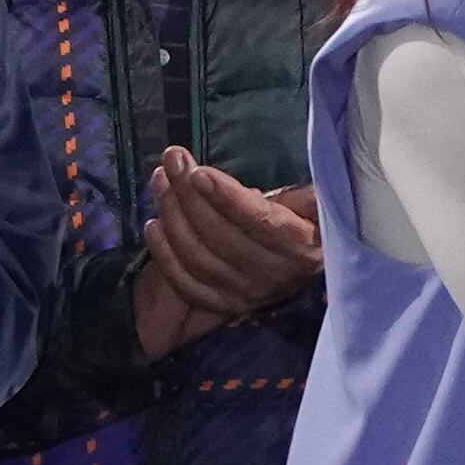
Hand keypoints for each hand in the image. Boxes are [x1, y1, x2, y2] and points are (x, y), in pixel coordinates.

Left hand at [132, 146, 327, 354]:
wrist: (294, 264)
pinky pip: (186, 284)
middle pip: (222, 238)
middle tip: (172, 160)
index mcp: (302, 246)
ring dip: (173, 216)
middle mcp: (275, 276)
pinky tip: (153, 224)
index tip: (199, 172)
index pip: (261, 223)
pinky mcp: (222, 305)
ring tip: (161, 179)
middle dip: (190, 196)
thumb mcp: (310, 202)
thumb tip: (306, 167)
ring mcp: (246, 295)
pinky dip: (165, 255)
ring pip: (199, 258)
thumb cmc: (300, 220)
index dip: (227, 198)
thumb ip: (304, 192)